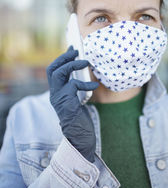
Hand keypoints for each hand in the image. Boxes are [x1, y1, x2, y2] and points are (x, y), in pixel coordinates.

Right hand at [46, 46, 98, 162]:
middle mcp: (54, 94)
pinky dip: (85, 83)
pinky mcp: (66, 103)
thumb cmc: (80, 119)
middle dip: (63, 57)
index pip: (54, 71)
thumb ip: (75, 88)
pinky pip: (74, 85)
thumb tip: (83, 72)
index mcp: (57, 92)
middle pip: (52, 68)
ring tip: (85, 62)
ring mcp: (58, 98)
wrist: (79, 138)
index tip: (73, 49)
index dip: (62, 58)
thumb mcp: (77, 99)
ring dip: (72, 64)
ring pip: (58, 73)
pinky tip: (94, 85)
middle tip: (76, 51)